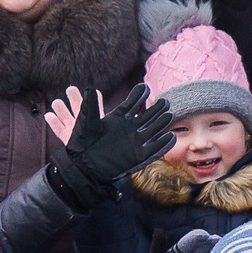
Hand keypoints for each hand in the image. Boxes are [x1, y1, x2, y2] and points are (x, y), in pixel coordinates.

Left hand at [46, 84, 176, 212]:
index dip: (138, 95)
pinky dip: (162, 144)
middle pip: (146, 116)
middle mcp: (128, 129)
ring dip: (161, 123)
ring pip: (152, 130)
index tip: (145, 87)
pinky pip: (153, 150)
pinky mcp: (137, 157)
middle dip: (156, 108)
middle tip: (165, 101)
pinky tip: (170, 137)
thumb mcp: (87, 122)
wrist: (83, 166)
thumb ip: (90, 106)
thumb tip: (89, 89)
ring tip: (169, 115)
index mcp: (117, 119)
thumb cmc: (82, 143)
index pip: (132, 104)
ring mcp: (134, 143)